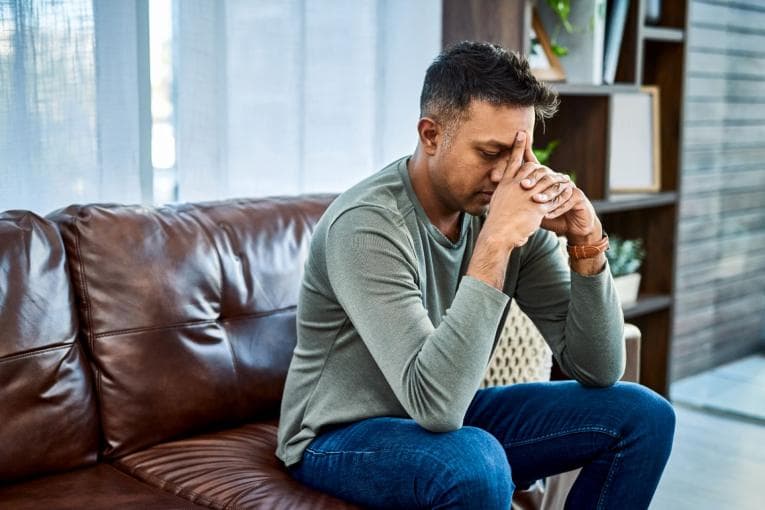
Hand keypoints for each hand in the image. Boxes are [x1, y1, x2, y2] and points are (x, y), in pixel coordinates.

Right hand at [481, 131, 556, 249]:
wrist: (498, 234)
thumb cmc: (496, 222)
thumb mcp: (497, 202)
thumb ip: (504, 194)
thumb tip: (503, 191)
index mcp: (506, 184)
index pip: (513, 161)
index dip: (518, 146)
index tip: (522, 133)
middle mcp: (516, 186)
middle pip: (533, 168)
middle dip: (543, 166)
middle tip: (554, 169)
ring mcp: (527, 194)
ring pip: (547, 181)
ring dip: (558, 179)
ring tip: (565, 179)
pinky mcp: (537, 206)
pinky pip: (553, 197)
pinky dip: (561, 194)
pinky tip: (568, 191)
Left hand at [520, 142, 601, 243]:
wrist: (571, 228)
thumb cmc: (548, 215)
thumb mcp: (530, 206)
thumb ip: (516, 194)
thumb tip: (496, 182)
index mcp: (545, 179)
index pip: (534, 166)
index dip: (526, 161)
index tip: (512, 163)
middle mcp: (557, 179)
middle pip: (545, 173)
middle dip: (534, 179)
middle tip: (523, 186)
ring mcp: (569, 186)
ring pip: (556, 187)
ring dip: (545, 194)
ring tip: (535, 201)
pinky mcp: (578, 197)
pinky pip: (568, 200)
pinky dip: (557, 207)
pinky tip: (548, 214)